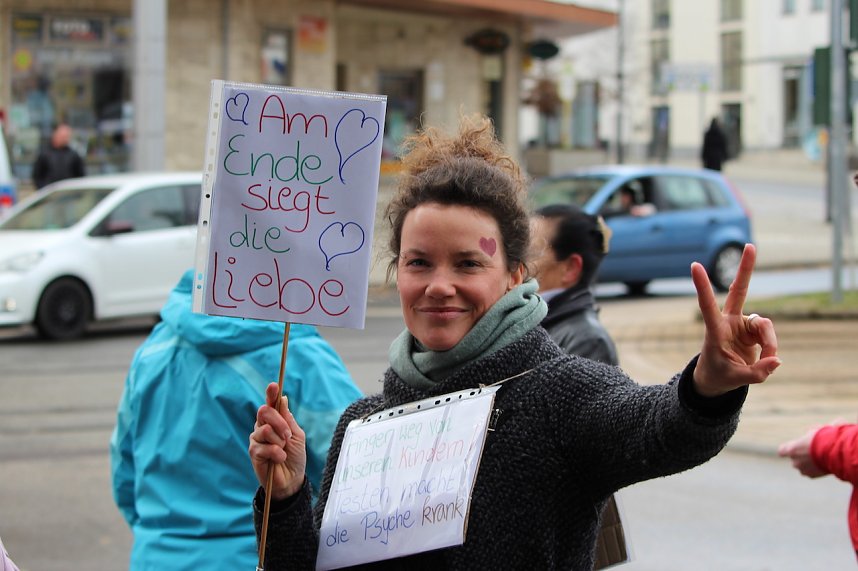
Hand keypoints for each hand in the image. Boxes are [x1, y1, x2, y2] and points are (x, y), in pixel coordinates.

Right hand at [248, 382, 306, 500]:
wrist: (292, 479)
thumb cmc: (295, 456)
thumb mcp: (297, 435)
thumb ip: (288, 419)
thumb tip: (282, 398)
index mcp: (275, 420)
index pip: (270, 404)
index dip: (271, 394)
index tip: (273, 385)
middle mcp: (263, 426)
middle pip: (264, 411)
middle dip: (280, 423)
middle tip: (288, 436)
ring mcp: (257, 439)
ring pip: (265, 429)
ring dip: (279, 440)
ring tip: (283, 450)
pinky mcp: (253, 452)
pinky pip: (264, 446)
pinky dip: (276, 452)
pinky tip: (279, 459)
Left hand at [690, 243, 780, 396]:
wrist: (717, 379)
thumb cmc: (719, 375)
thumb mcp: (735, 379)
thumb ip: (757, 372)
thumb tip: (778, 360)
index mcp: (715, 330)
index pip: (706, 305)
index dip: (703, 286)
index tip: (694, 265)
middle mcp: (728, 322)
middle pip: (739, 291)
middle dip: (746, 269)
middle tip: (751, 245)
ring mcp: (742, 324)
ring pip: (764, 325)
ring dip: (770, 343)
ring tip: (768, 361)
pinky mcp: (753, 329)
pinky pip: (769, 335)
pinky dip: (771, 348)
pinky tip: (767, 360)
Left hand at [778, 426, 827, 477]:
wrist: (834, 454)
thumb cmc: (823, 440)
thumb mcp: (813, 432)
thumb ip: (807, 434)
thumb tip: (808, 433)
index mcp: (792, 449)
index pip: (782, 451)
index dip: (786, 450)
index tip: (791, 449)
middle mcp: (795, 461)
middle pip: (794, 459)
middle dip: (801, 456)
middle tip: (811, 452)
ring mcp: (802, 469)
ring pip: (802, 466)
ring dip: (808, 463)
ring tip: (819, 458)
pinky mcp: (811, 475)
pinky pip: (810, 472)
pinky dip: (815, 469)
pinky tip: (822, 464)